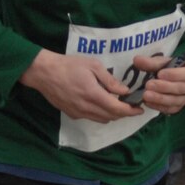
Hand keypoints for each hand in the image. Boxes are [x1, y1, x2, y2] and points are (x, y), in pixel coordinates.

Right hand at [19, 49, 141, 122]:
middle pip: (111, 117)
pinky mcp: (72, 114)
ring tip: (118, 104)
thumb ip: (110, 80)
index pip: (117, 109)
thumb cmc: (69, 65)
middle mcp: (86, 108)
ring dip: (112, 115)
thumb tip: (125, 91)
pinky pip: (91, 118)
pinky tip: (100, 103)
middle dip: (124, 113)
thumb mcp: (92, 66)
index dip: (130, 111)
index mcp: (93, 94)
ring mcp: (78, 113)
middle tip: (131, 105)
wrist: (44, 73)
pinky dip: (100, 114)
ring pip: (102, 120)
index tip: (140, 109)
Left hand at [129, 53, 184, 114]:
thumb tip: (137, 60)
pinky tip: (148, 103)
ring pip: (176, 100)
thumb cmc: (171, 68)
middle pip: (180, 88)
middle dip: (164, 87)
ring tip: (146, 95)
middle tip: (149, 85)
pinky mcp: (179, 107)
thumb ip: (152, 62)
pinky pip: (170, 109)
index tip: (160, 74)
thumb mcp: (164, 62)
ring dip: (160, 99)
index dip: (174, 75)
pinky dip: (159, 106)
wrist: (176, 79)